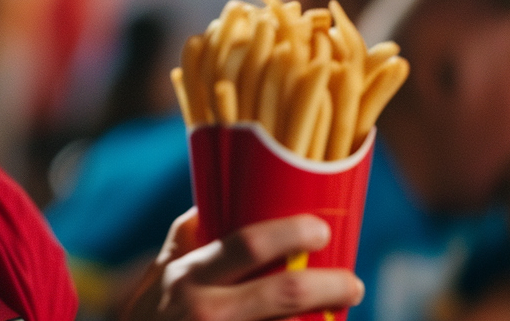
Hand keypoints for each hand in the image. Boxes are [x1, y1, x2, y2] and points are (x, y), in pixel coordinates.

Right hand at [120, 208, 363, 320]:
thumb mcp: (157, 279)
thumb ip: (184, 241)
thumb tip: (212, 200)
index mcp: (188, 277)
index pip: (246, 244)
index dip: (290, 233)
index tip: (320, 229)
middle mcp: (205, 311)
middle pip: (284, 293)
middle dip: (329, 285)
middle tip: (352, 283)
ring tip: (337, 316)